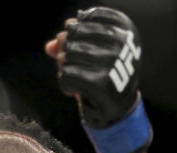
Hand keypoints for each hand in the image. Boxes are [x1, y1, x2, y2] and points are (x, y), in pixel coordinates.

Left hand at [45, 7, 151, 152]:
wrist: (117, 110)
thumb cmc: (104, 76)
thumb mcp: (91, 53)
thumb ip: (71, 41)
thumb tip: (52, 46)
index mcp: (124, 30)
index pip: (86, 18)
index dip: (76, 31)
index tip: (83, 44)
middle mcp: (122, 44)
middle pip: (73, 35)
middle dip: (67, 52)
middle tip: (77, 66)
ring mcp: (113, 63)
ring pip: (68, 56)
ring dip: (65, 69)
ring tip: (78, 78)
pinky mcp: (101, 84)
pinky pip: (67, 76)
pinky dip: (65, 84)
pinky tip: (75, 90)